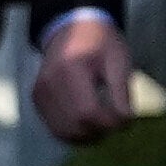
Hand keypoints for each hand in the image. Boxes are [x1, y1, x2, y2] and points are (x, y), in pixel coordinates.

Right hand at [33, 11, 137, 142]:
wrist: (71, 29)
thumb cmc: (100, 44)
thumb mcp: (118, 61)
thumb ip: (122, 92)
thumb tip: (126, 121)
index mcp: (70, 69)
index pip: (88, 112)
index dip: (110, 123)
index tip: (127, 119)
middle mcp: (49, 83)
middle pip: (76, 126)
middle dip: (101, 131)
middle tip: (117, 122)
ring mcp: (40, 93)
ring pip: (64, 132)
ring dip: (89, 136)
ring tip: (105, 123)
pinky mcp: (37, 100)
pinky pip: (56, 128)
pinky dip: (75, 133)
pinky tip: (90, 124)